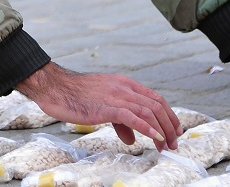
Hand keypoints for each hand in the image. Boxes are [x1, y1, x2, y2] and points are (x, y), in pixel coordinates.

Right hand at [16, 61, 181, 149]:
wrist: (55, 88)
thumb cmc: (75, 96)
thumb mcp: (102, 106)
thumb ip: (119, 120)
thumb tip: (131, 138)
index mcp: (124, 83)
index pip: (154, 97)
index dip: (168, 114)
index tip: (174, 130)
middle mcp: (124, 88)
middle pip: (156, 104)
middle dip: (170, 125)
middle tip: (175, 142)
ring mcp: (116, 96)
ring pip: (149, 111)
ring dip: (162, 130)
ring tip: (166, 145)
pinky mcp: (107, 107)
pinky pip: (134, 117)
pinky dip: (148, 128)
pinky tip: (155, 138)